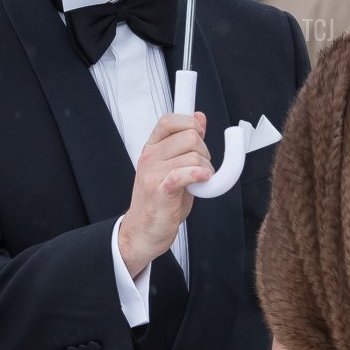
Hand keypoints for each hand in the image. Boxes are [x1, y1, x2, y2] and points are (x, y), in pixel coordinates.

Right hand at [117, 112, 211, 274]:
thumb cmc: (161, 201)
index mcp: (152, 149)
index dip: (190, 123)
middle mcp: (150, 158)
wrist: (144, 231)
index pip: (170, 120)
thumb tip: (199, 117)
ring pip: (193, 156)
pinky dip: (197, 175)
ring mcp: (152, 174)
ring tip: (199, 182)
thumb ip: (186, 143)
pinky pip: (182, 173)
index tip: (200, 134)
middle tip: (201, 168)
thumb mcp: (174, 166)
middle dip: (205, 152)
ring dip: (206, 169)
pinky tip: (202, 180)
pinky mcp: (159, 191)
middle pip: (190, 137)